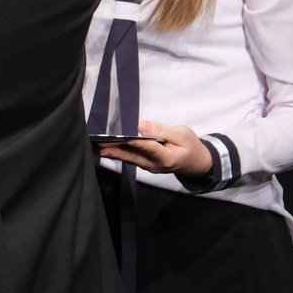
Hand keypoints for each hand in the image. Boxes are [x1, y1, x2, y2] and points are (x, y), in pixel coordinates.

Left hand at [96, 120, 212, 175]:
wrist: (196, 162)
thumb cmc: (190, 145)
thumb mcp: (182, 134)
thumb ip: (162, 130)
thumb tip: (143, 126)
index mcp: (166, 157)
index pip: (148, 148)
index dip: (136, 142)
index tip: (123, 137)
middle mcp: (154, 165)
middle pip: (133, 156)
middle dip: (115, 150)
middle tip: (98, 145)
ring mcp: (148, 166)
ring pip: (129, 159)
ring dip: (112, 153)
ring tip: (96, 147)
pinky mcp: (145, 164)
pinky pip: (130, 159)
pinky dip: (117, 154)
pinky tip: (105, 150)